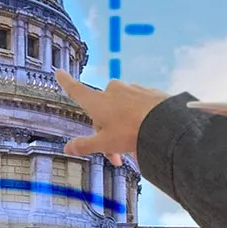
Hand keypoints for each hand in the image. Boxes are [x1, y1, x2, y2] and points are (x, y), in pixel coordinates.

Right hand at [53, 71, 171, 167]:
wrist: (166, 123)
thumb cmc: (132, 131)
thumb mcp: (105, 142)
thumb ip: (84, 145)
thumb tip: (68, 147)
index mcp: (97, 101)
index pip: (76, 90)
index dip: (66, 82)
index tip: (59, 72)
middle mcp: (112, 91)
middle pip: (103, 111)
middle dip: (106, 131)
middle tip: (116, 155)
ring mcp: (131, 89)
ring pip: (122, 109)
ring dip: (124, 127)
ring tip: (134, 148)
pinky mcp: (148, 92)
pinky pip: (138, 106)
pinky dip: (139, 120)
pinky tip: (145, 134)